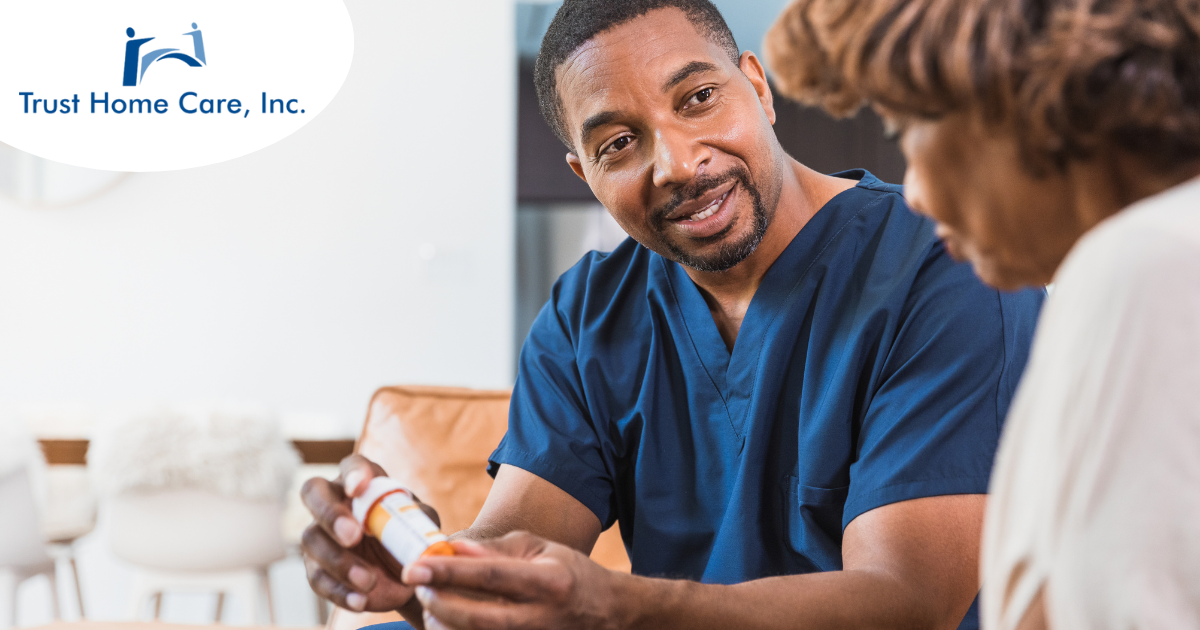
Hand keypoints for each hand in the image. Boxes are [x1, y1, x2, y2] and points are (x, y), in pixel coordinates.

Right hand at [300, 454, 441, 613]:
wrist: (404, 573)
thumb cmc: (410, 535)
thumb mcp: (422, 525)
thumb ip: (421, 519)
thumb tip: (420, 521)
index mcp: (363, 482)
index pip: (352, 465)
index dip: (353, 474)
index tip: (359, 488)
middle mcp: (334, 501)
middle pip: (314, 493)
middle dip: (331, 514)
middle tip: (353, 536)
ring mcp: (321, 534)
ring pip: (312, 539)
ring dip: (339, 562)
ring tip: (369, 581)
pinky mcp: (317, 567)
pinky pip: (317, 577)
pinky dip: (339, 591)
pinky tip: (360, 600)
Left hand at [402, 531, 625, 629]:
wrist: (609, 614)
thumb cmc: (570, 575)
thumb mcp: (540, 550)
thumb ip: (494, 550)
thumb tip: (451, 549)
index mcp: (550, 581)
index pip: (490, 576)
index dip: (449, 572)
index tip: (415, 567)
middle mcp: (544, 617)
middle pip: (478, 618)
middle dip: (440, 603)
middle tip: (421, 587)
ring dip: (446, 625)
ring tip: (435, 607)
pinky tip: (450, 623)